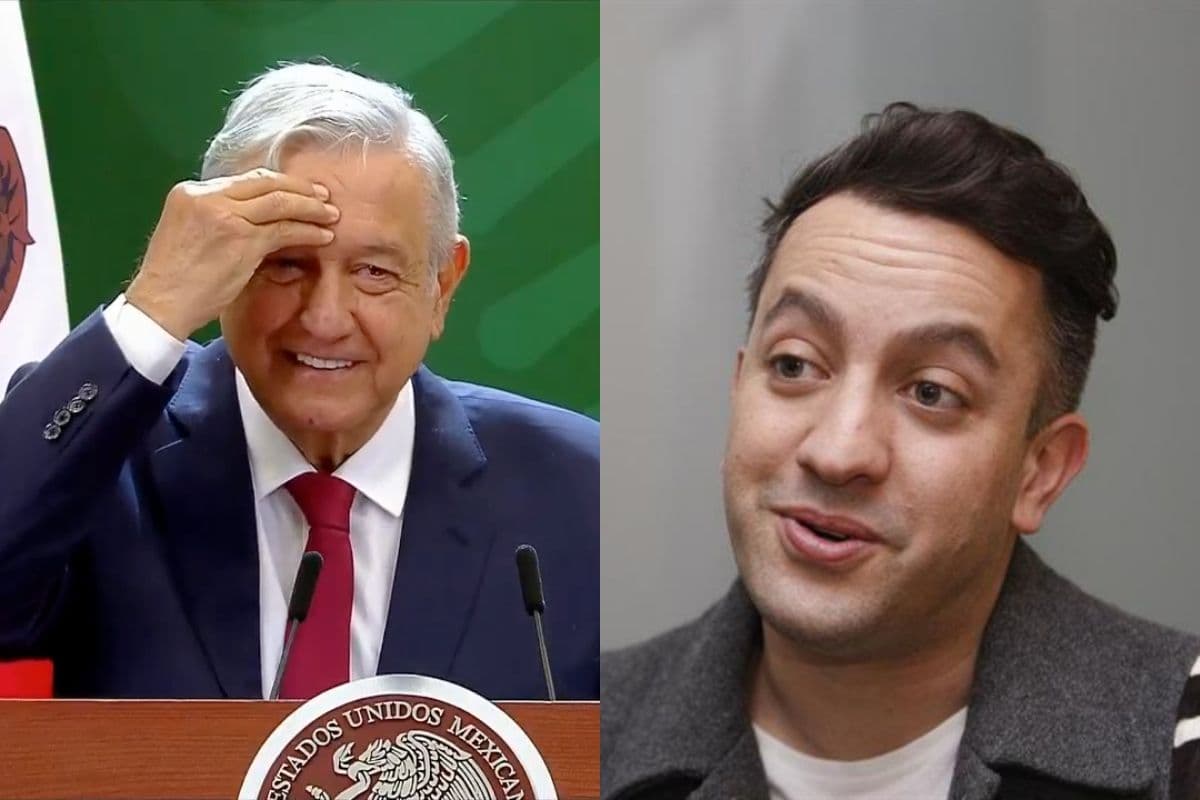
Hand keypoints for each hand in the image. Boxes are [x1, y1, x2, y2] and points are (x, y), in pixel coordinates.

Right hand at [125, 168, 338, 339]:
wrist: (160, 302)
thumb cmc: (175, 277)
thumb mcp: (190, 233)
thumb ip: (218, 217)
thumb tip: (257, 217)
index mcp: (191, 192)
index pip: (244, 180)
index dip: (277, 184)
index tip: (298, 190)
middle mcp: (208, 197)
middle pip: (265, 183)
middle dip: (299, 188)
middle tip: (323, 196)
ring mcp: (225, 215)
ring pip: (279, 202)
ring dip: (310, 207)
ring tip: (330, 214)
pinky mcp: (241, 239)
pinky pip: (283, 229)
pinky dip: (307, 231)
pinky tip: (323, 236)